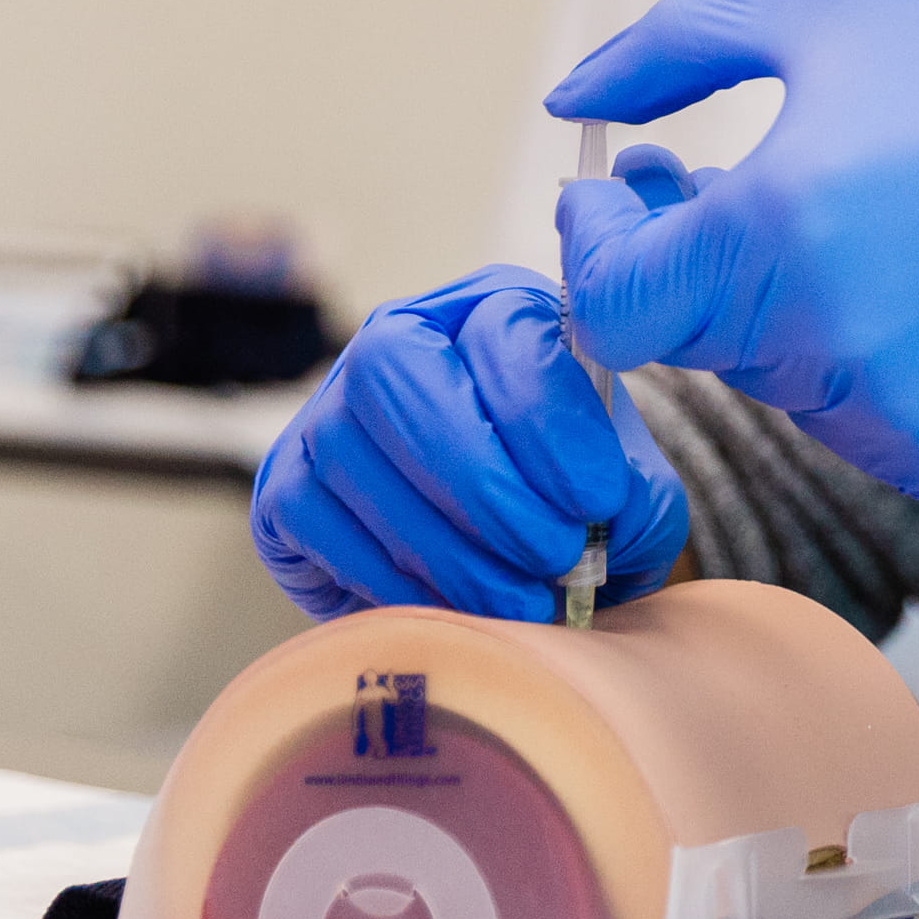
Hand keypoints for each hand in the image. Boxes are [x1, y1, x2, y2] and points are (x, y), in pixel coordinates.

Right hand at [250, 266, 688, 621]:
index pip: (505, 332)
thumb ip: (634, 498)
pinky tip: (454, 609)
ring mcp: (327, 411)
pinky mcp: (284, 488)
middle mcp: (398, 339)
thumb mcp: (627, 493)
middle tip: (553, 554)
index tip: (601, 498)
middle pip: (399, 372)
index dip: (550, 419)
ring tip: (519, 600)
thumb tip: (610, 517)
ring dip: (444, 543)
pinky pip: (317, 523)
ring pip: (352, 453)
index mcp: (494, 309)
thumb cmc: (574, 502)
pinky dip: (390, 576)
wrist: (509, 554)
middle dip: (481, 477)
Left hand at [547, 0, 918, 502]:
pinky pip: (855, 417)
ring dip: (791, 307)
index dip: (605, 241)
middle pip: (691, 335)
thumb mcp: (834, 5)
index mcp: (772, 232)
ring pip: (775, 378)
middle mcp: (818, 343)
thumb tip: (570, 104)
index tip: (642, 183)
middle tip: (760, 177)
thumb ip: (673, 47)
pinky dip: (871, 358)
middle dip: (702, 256)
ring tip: (886, 215)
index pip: (607, 300)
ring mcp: (886, 414)